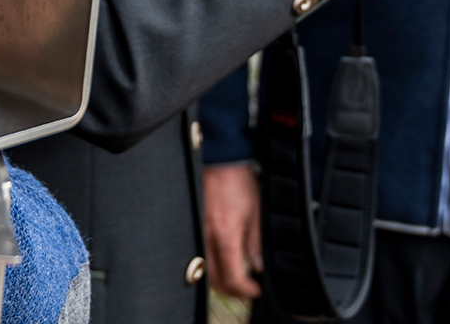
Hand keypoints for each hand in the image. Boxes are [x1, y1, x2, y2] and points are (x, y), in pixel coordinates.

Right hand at [204, 162, 261, 299]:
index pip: (232, 278)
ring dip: (218, 280)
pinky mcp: (192, 225)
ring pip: (203, 270)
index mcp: (225, 235)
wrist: (219, 159)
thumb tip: (257, 266)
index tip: (255, 290)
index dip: (245, 290)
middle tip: (246, 289)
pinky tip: (219, 262)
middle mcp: (206, 237)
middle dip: (232, 290)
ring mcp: (196, 231)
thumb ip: (256, 242)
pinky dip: (208, 265)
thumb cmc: (238, 181)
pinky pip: (197, 254)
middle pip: (214, 280)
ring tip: (234, 278)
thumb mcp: (256, 212)